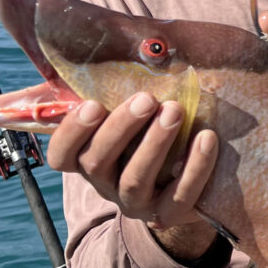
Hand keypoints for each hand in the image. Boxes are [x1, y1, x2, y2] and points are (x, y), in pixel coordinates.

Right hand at [46, 92, 217, 231]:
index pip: (62, 156)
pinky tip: (206, 138)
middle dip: (121, 127)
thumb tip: (97, 53)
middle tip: (147, 98)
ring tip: (174, 111)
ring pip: (135, 179)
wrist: (185, 185)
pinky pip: (179, 196)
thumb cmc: (150, 136)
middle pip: (98, 162)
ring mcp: (136, 203)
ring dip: (154, 143)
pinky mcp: (169, 214)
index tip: (93, 104)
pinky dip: (194, 168)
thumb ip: (111, 94)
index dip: (71, 133)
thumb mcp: (129, 118)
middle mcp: (106, 184)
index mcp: (88, 159)